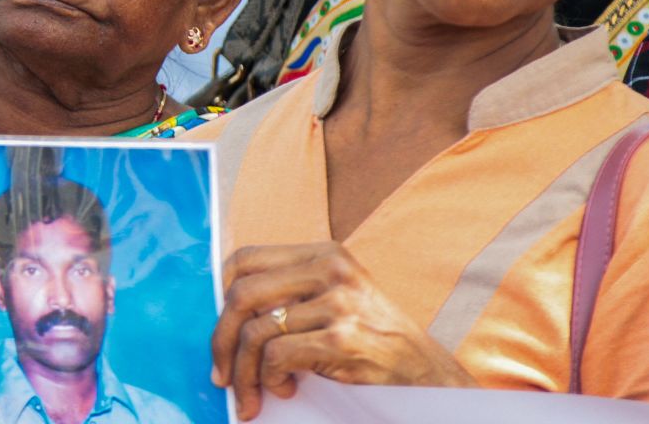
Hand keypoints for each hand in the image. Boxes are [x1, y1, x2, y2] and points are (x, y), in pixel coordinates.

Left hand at [212, 242, 475, 419]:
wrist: (427, 375)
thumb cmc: (372, 340)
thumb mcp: (335, 299)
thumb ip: (292, 293)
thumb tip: (225, 310)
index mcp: (325, 254)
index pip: (246, 259)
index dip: (221, 294)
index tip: (221, 327)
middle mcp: (332, 271)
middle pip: (242, 294)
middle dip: (222, 340)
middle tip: (221, 374)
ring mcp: (339, 304)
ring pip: (256, 332)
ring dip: (245, 373)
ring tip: (253, 393)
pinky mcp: (342, 340)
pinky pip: (277, 356)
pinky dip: (269, 379)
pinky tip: (284, 388)